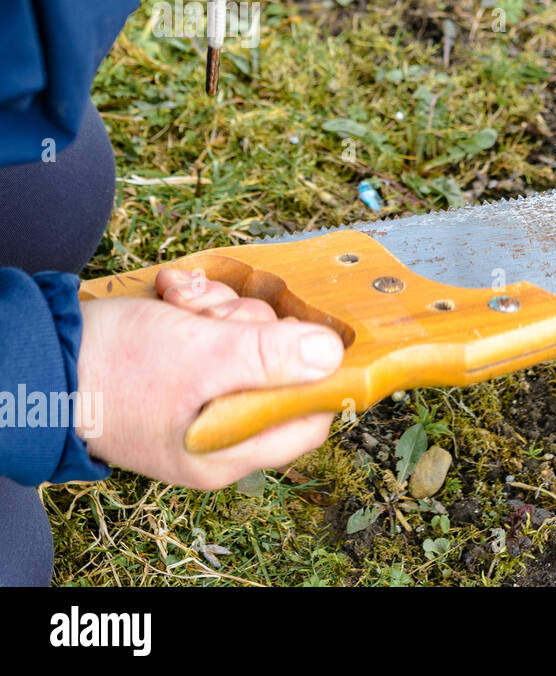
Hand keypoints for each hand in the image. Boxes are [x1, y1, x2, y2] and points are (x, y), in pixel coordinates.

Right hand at [76, 268, 344, 489]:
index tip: (305, 335)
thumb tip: (331, 357)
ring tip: (184, 304)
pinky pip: (212, 326)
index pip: (306, 420)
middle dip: (249, 325)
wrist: (35, 355)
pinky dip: (196, 304)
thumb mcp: (203, 357)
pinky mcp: (180, 366)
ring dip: (219, 307)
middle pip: (277, 366)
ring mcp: (198, 397)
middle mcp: (218, 429)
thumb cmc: (113, 368)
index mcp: (227, 450)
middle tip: (213, 317)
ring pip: (244, 335)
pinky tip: (173, 294)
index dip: (314, 376)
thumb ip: (271, 359)